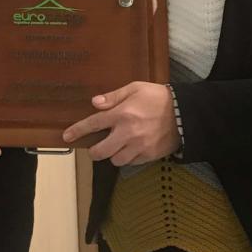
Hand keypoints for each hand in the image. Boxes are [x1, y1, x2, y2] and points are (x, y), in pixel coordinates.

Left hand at [62, 82, 179, 165]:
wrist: (185, 113)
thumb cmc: (158, 97)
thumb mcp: (135, 88)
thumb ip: (114, 96)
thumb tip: (94, 103)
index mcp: (122, 114)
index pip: (93, 124)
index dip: (77, 131)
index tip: (66, 136)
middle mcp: (128, 133)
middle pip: (101, 151)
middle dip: (94, 151)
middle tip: (96, 146)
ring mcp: (139, 147)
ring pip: (115, 160)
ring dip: (113, 155)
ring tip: (117, 146)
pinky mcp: (148, 156)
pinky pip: (131, 163)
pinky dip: (128, 158)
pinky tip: (131, 148)